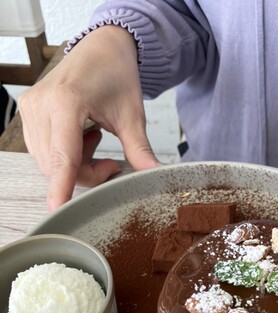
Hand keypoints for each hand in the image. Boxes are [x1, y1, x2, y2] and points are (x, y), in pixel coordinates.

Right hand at [18, 26, 160, 210]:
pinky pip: (45, 152)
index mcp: (66, 102)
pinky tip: (83, 138)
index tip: (56, 209)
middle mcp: (41, 105)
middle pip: (58, 166)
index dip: (60, 186)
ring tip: (97, 141)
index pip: (63, 156)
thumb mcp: (133, 115)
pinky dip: (66, 156)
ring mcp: (31, 109)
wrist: (101, 46)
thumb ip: (140, 150)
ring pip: (50, 163)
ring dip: (77, 166)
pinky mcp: (29, 112)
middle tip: (112, 163)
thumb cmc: (116, 74)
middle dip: (87, 175)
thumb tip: (156, 177)